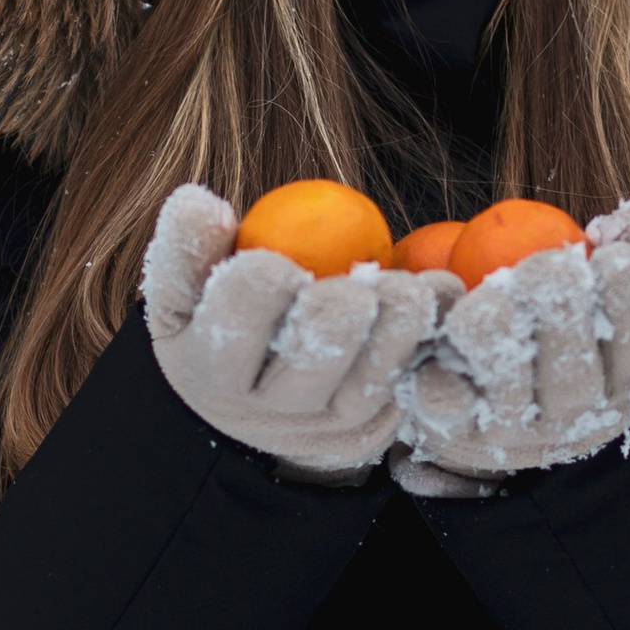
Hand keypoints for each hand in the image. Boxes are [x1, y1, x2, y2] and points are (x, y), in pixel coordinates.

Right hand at [141, 185, 454, 481]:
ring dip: (400, 326)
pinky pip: (408, 383)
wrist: (253, 397)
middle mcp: (266, 409)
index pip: (232, 325)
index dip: (259, 291)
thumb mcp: (186, 287)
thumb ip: (187, 245)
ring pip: (369, 382)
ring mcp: (323, 424)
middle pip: (309, 360)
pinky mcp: (370, 427)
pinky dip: (431, 337)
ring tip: (410, 289)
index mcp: (210, 367)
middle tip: (358, 286)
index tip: (279, 265)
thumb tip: (199, 202)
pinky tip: (443, 296)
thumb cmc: (216, 318)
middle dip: (337, 318)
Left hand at [391, 198, 629, 493]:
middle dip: (561, 316)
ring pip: (510, 394)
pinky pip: (448, 402)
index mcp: (624, 384)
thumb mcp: (610, 297)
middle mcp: (574, 419)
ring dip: (500, 341)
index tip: (613, 256)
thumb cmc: (566, 330)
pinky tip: (442, 331)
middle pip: (573, 380)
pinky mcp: (458, 428)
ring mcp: (515, 430)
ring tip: (491, 299)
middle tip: (546, 267)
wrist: (499, 407)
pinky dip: (441, 372)